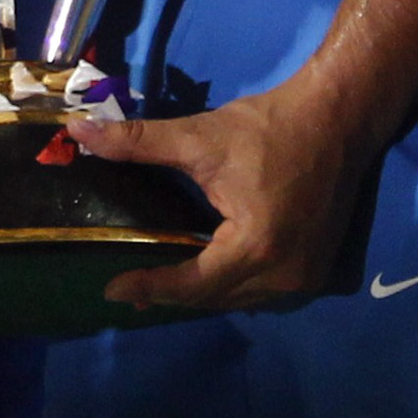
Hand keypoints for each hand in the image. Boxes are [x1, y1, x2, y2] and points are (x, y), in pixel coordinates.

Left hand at [69, 74, 376, 309]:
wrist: (338, 116)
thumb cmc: (270, 126)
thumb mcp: (201, 136)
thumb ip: (138, 143)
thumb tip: (80, 132)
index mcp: (255, 247)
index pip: (192, 283)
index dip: (150, 285)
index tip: (112, 288)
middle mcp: (284, 275)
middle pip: (215, 300)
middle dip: (172, 295)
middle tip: (132, 288)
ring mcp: (305, 278)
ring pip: (240, 301)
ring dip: (203, 294)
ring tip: (163, 284)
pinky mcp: (317, 270)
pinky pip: (263, 292)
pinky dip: (233, 287)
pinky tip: (211, 273)